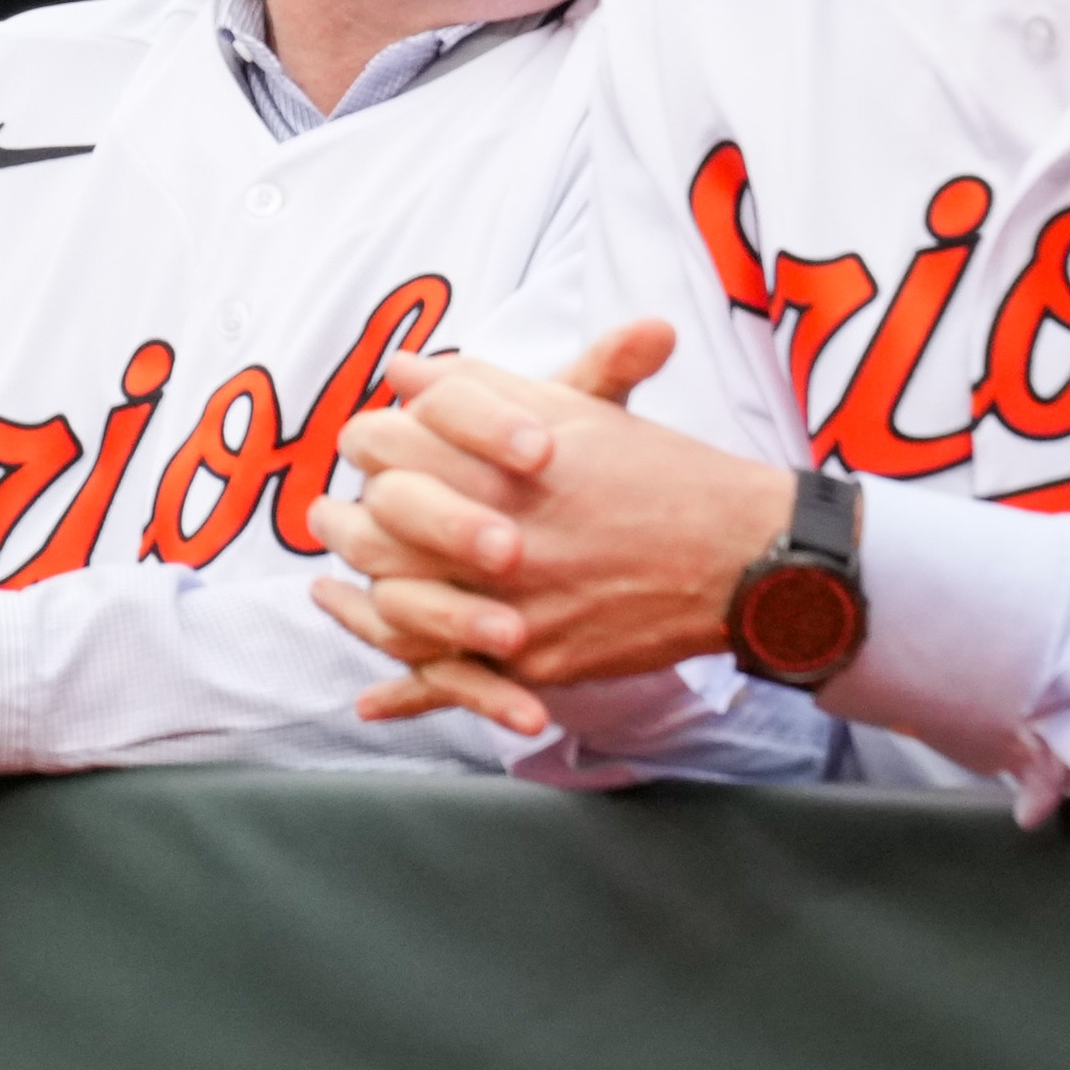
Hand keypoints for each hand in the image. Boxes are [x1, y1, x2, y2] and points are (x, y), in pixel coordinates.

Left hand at [306, 321, 793, 734]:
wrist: (744, 556)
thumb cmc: (663, 473)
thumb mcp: (582, 409)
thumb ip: (484, 387)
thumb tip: (402, 371)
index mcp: (508, 462)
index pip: (395, 445)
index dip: (373, 443)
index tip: (368, 446)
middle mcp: (506, 533)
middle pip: (386, 527)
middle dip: (350, 520)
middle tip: (326, 517)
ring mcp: (518, 604)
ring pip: (406, 606)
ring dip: (361, 600)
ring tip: (330, 588)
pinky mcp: (539, 662)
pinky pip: (458, 682)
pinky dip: (409, 692)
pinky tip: (372, 698)